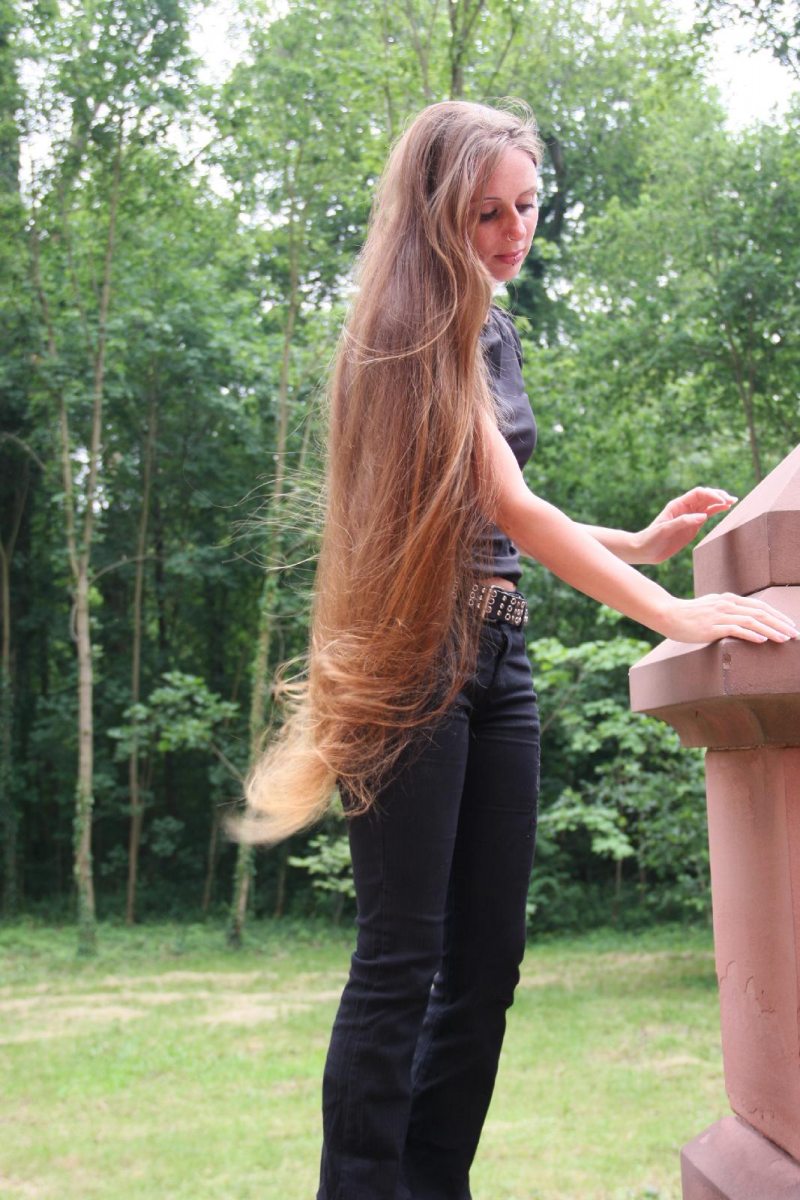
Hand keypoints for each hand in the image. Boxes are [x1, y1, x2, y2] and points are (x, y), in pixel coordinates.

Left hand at [635, 488, 737, 564]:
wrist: (645, 550)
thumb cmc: (651, 538)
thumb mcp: (665, 530)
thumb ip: (683, 522)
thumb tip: (703, 516)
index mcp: (677, 505)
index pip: (698, 494)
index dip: (711, 495)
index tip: (721, 501)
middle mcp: (685, 508)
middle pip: (705, 496)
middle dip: (719, 495)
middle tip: (731, 500)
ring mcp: (690, 517)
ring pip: (708, 504)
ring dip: (720, 501)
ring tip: (733, 501)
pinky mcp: (693, 526)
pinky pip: (707, 515)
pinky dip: (717, 510)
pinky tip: (726, 508)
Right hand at [660, 592, 798, 644]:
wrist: (667, 614)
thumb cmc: (689, 615)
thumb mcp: (711, 608)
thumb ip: (727, 611)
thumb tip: (743, 621)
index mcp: (729, 599)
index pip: (760, 606)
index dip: (778, 615)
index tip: (791, 625)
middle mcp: (727, 604)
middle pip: (761, 613)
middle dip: (781, 624)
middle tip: (796, 634)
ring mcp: (720, 615)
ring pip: (752, 621)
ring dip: (771, 630)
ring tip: (785, 639)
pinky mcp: (712, 627)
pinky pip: (736, 630)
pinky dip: (751, 634)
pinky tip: (762, 640)